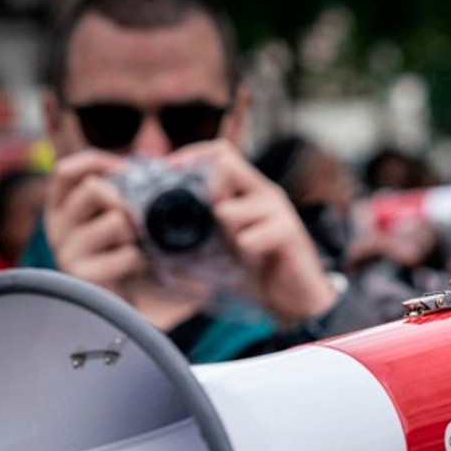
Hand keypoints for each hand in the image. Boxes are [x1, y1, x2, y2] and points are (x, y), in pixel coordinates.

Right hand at [45, 150, 141, 298]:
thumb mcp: (119, 212)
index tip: (124, 171)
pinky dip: (141, 259)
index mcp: (61, 206)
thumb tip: (150, 156)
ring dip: (136, 232)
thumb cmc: (126, 252)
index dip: (98, 163)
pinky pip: (126, 254)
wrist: (130, 304)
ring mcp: (67, 252)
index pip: (66, 170)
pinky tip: (137, 269)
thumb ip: (121, 186)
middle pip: (92, 188)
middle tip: (137, 219)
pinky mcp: (82, 276)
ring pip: (114, 220)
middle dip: (125, 200)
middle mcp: (57, 227)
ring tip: (136, 248)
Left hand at [170, 141, 337, 325]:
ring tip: (242, 251)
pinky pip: (247, 239)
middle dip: (207, 195)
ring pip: (227, 210)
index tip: (168, 171)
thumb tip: (152, 243)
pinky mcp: (288, 231)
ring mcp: (278, 210)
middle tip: (214, 225)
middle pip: (226, 164)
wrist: (298, 298)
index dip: (191, 155)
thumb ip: (199, 236)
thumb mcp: (224, 247)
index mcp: (250, 191)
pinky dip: (245, 255)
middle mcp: (265, 193)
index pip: (221, 152)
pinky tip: (258, 261)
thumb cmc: (261, 270)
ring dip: (225, 237)